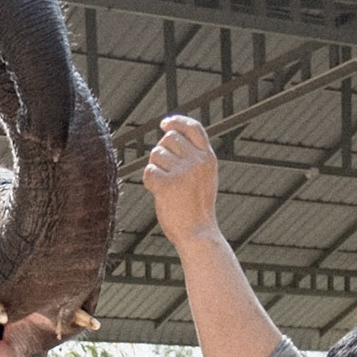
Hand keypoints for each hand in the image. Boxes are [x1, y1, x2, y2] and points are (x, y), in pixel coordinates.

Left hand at [142, 116, 220, 247]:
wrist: (197, 234)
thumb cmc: (196, 208)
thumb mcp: (204, 177)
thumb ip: (193, 156)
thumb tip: (170, 134)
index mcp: (208, 158)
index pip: (193, 128)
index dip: (177, 122)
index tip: (164, 124)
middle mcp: (197, 162)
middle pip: (168, 139)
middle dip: (161, 152)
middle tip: (165, 172)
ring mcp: (183, 173)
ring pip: (156, 155)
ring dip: (155, 168)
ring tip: (167, 188)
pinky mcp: (167, 185)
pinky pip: (148, 171)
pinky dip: (149, 182)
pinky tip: (158, 194)